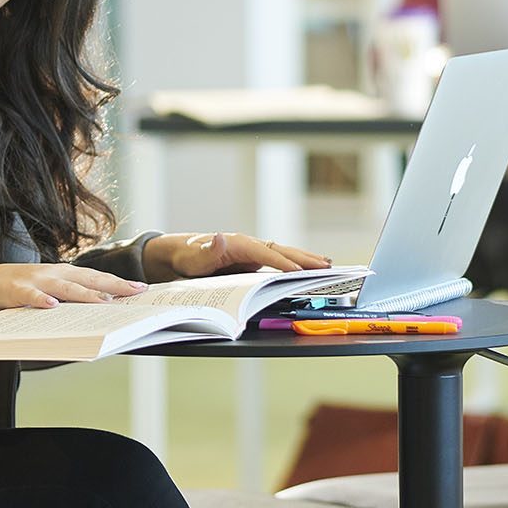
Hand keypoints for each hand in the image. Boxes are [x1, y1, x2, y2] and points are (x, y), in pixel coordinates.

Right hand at [0, 263, 147, 320]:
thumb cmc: (15, 292)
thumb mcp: (45, 293)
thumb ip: (66, 302)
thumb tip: (95, 315)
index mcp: (61, 274)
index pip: (95, 278)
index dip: (117, 283)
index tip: (141, 289)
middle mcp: (51, 273)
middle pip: (87, 279)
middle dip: (113, 286)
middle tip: (136, 293)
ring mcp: (32, 280)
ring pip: (63, 287)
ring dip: (84, 295)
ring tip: (104, 303)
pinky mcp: (12, 290)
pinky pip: (27, 295)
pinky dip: (39, 300)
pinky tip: (51, 306)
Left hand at [142, 232, 330, 281]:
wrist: (181, 253)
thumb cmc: (187, 258)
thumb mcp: (193, 259)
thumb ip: (208, 251)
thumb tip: (219, 237)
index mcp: (238, 244)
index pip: (265, 254)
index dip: (282, 263)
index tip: (298, 271)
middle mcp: (249, 245)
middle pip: (281, 250)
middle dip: (304, 258)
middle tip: (326, 266)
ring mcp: (252, 252)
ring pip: (283, 253)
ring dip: (304, 259)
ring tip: (327, 264)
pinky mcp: (253, 260)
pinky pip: (278, 261)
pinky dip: (295, 263)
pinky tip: (307, 267)